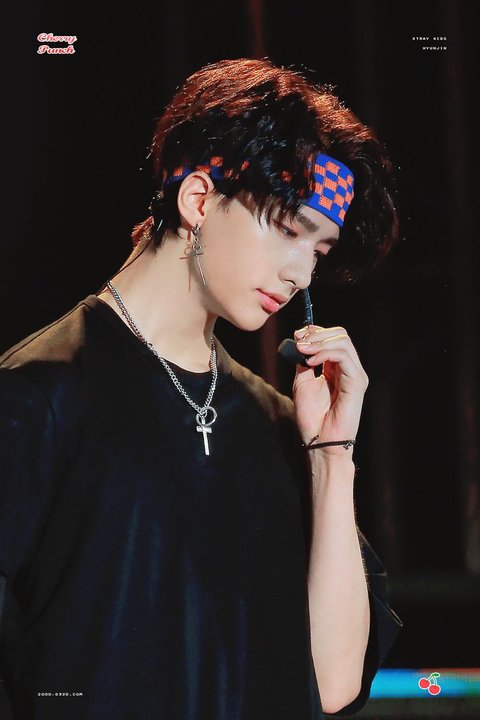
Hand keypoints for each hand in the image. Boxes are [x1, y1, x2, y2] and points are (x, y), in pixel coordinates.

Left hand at [292, 325, 368, 454]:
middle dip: (317, 334)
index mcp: (336, 368)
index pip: (332, 338)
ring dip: (319, 342)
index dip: (315, 332)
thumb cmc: (312, 416)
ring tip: (303, 350)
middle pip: (340, 335)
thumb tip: (300, 342)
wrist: (319, 440)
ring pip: (342, 342)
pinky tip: (311, 362)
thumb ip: (304, 362)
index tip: (297, 335)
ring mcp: (355, 374)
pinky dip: (325, 353)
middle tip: (299, 341)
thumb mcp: (303, 382)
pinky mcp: (357, 381)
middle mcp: (349, 368)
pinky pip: (343, 356)